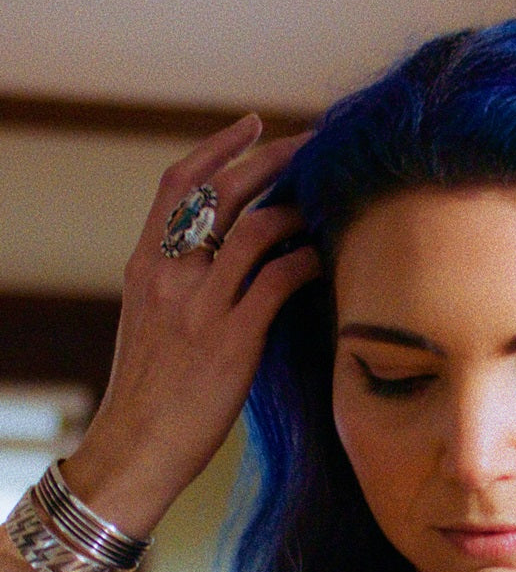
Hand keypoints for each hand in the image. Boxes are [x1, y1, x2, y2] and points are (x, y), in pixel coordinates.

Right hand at [63, 114, 319, 536]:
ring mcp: (199, 306)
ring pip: (253, 229)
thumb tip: (225, 256)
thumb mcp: (151, 323)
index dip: (219, 146)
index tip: (252, 124)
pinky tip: (321, 260)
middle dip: (271, 158)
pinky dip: (303, 261)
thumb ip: (179, 283)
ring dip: (296, 209)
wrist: (135, 448)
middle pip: (221, 192)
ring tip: (324, 205)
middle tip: (310, 144)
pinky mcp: (231, 341)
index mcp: (146, 266)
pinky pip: (275, 281)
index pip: (178, 183)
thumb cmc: (151, 392)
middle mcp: (169, 275)